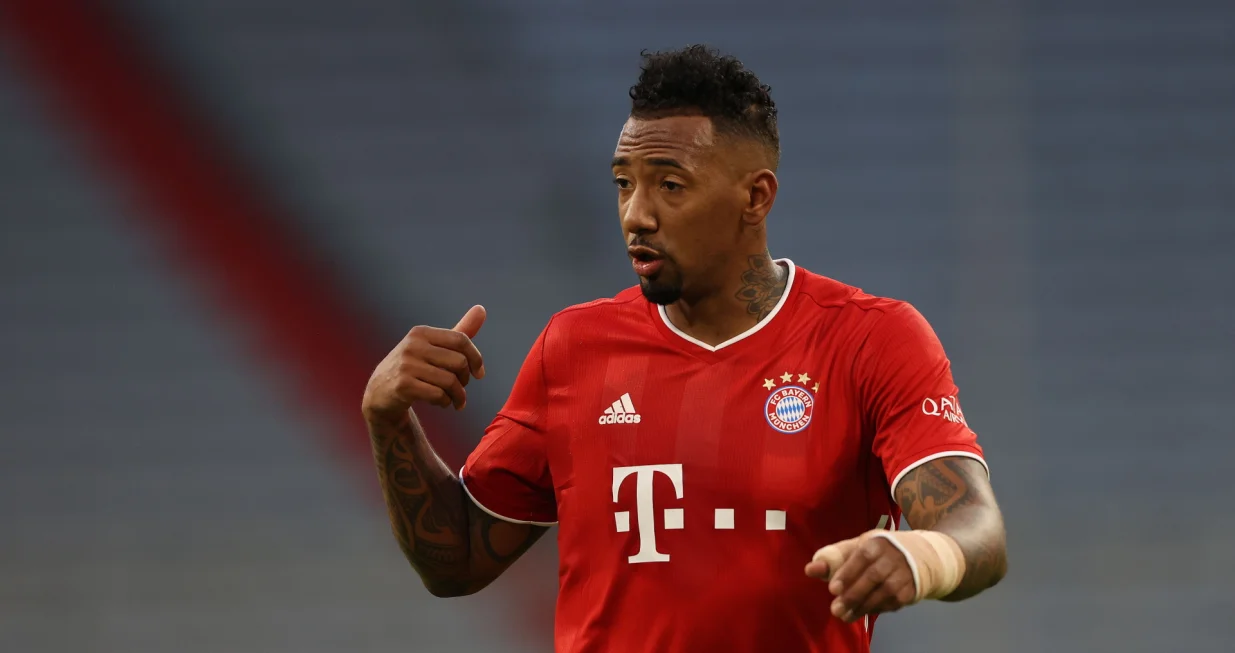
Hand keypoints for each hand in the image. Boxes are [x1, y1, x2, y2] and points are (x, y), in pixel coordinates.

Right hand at [362, 305, 486, 420]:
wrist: (379, 392)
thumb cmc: (413, 367)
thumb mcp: (434, 347)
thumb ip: (459, 331)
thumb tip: (481, 309)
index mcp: (421, 332)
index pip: (460, 339)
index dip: (476, 358)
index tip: (479, 374)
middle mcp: (412, 345)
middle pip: (459, 362)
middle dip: (465, 380)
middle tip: (461, 390)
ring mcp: (406, 365)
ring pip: (450, 381)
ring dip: (457, 396)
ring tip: (454, 401)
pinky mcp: (402, 386)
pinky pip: (438, 395)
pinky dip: (445, 402)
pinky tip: (442, 403)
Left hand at [804, 531, 916, 623]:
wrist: (919, 557)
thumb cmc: (879, 551)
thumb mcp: (858, 548)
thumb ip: (834, 558)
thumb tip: (810, 570)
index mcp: (877, 542)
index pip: (862, 557)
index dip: (847, 573)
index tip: (833, 589)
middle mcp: (893, 557)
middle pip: (872, 577)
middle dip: (852, 595)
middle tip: (835, 609)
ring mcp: (904, 575)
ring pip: (882, 593)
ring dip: (861, 607)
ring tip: (844, 616)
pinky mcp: (909, 591)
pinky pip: (890, 603)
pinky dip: (874, 610)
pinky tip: (860, 613)